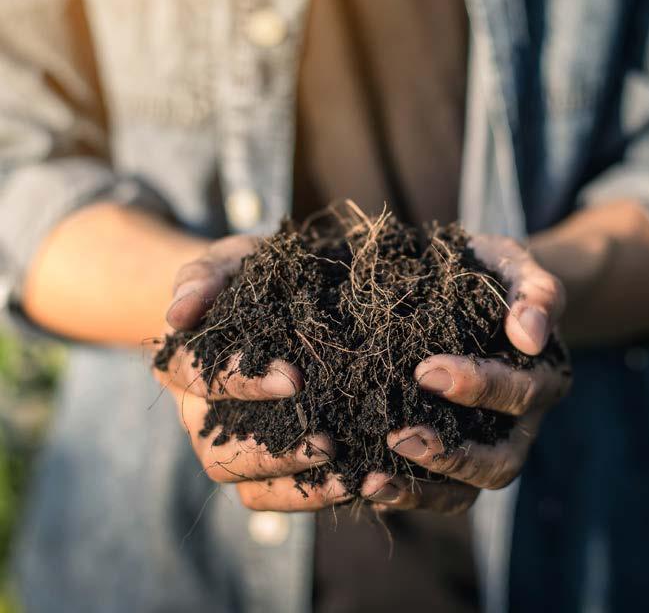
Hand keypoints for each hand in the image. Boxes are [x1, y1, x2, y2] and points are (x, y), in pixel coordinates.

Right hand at [154, 235, 350, 511]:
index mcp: (183, 366)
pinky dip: (315, 496)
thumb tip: (178, 314)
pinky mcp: (265, 466)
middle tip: (325, 440)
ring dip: (297, 483)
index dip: (243, 382)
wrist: (270, 299)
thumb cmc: (247, 278)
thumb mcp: (229, 262)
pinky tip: (360, 482)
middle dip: (271, 450)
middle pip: (218, 451)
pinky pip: (276, 496)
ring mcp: (231, 446)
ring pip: (247, 485)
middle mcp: (199, 416)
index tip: (295, 378)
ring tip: (347, 475)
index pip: (200, 379)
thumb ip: (204, 277)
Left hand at [365, 235, 570, 513]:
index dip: (478, 389)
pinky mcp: (449, 459)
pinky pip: (433, 494)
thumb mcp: (513, 266)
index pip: (520, 394)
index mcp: (543, 378)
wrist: (467, 283)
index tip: (425, 370)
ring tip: (373, 480)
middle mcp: (519, 424)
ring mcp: (485, 447)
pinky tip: (361, 484)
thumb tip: (530, 336)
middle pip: (501, 462)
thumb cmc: (490, 273)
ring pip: (466, 492)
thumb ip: (534, 292)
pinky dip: (401, 494)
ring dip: (421, 491)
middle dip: (452, 455)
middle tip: (399, 436)